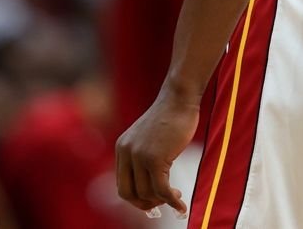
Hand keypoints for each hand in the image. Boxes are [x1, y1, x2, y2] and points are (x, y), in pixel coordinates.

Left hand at [115, 89, 199, 215]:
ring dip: (162, 200)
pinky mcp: (154, 159)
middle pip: (128, 193)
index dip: (137, 198)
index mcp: (122, 148)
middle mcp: (126, 152)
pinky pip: (161, 190)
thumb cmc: (171, 118)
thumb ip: (143, 159)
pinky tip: (181, 204)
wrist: (179, 99)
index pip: (122, 185)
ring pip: (146, 193)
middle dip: (145, 203)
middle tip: (162, 202)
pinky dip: (172, 201)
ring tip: (176, 195)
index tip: (153, 200)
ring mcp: (139, 156)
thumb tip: (150, 190)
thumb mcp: (149, 139)